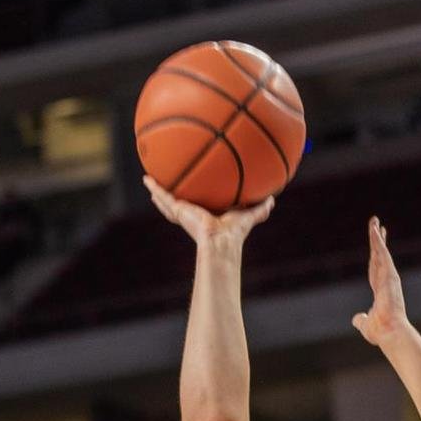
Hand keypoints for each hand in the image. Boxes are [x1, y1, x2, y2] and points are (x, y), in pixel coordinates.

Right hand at [142, 175, 272, 246]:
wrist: (221, 242)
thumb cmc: (235, 233)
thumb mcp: (248, 215)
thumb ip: (260, 209)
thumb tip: (273, 199)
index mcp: (206, 218)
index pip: (198, 208)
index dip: (194, 203)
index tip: (190, 195)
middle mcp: (193, 216)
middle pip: (178, 206)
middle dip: (171, 198)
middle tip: (164, 189)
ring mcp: (183, 214)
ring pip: (166, 202)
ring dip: (158, 192)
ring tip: (149, 183)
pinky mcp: (178, 211)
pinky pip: (164, 197)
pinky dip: (155, 188)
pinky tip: (146, 178)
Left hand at [351, 216, 408, 346]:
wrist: (390, 332)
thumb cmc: (381, 331)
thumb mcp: (366, 324)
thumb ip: (361, 320)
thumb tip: (356, 319)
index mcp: (381, 291)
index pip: (376, 270)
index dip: (375, 257)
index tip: (376, 246)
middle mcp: (387, 281)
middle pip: (380, 257)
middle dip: (378, 241)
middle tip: (377, 225)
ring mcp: (389, 277)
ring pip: (381, 252)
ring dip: (376, 236)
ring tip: (373, 220)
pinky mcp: (390, 274)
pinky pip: (382, 253)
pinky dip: (378, 241)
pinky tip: (374, 229)